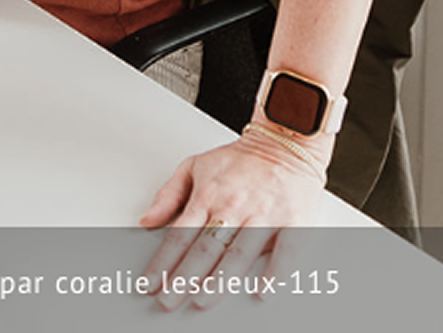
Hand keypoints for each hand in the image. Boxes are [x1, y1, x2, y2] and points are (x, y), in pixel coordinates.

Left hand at [137, 127, 328, 309]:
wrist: (285, 141)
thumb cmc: (243, 158)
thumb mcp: (196, 165)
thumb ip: (169, 193)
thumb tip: (148, 219)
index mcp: (209, 195)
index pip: (179, 235)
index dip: (162, 262)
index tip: (150, 283)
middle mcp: (235, 206)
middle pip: (204, 249)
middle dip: (183, 278)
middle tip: (169, 300)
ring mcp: (265, 215)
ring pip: (238, 253)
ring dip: (219, 281)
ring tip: (202, 300)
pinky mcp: (294, 221)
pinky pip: (285, 251)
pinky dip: (274, 272)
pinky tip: (261, 290)